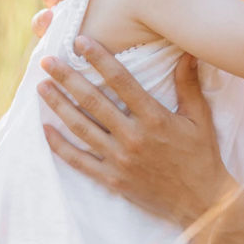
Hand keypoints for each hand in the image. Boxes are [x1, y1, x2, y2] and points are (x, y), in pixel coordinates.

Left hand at [36, 36, 234, 226]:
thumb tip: (188, 51)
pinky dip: (60, 146)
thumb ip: (188, 85)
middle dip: (67, 78)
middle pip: (93, 102)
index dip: (99, 59)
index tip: (80, 41)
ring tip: (42, 87)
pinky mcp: (112, 179)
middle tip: (47, 61)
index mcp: (155, 118)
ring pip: (81, 128)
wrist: (201, 202)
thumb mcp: (199, 118)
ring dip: (59, 106)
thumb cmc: (202, 156)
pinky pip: (80, 161)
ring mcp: (120, 160)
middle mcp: (134, 137)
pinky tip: (46, 129)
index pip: (121, 81)